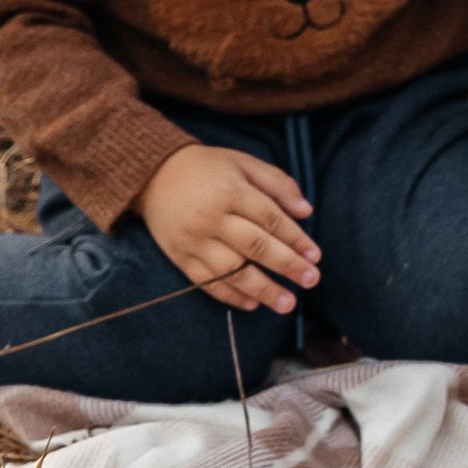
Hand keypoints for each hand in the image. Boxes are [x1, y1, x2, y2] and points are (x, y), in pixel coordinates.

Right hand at [138, 144, 321, 314]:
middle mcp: (212, 217)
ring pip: (231, 269)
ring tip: (287, 303)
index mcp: (231, 191)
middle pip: (255, 246)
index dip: (295, 238)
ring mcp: (193, 239)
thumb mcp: (243, 163)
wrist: (152, 174)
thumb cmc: (207, 168)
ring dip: (261, 288)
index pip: (271, 219)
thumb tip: (306, 210)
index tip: (315, 256)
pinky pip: (205, 281)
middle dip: (286, 265)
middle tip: (311, 280)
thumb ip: (277, 183)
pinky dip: (228, 295)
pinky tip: (252, 304)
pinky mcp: (179, 256)